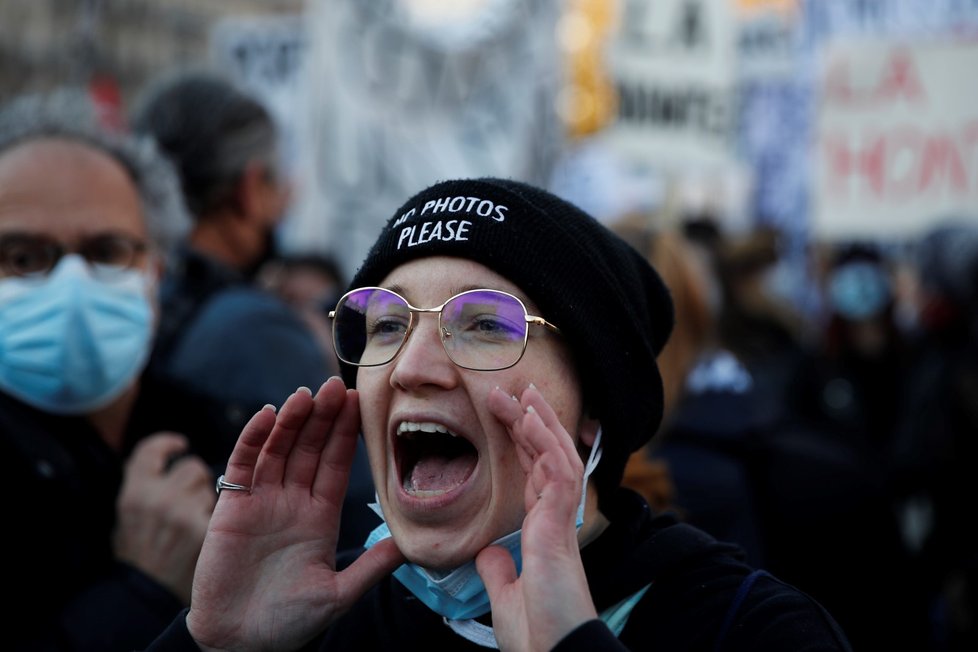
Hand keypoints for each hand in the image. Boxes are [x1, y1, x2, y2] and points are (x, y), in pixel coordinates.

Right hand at [114, 432, 215, 604]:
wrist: (148, 596)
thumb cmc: (138, 556)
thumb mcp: (127, 517)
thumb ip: (143, 486)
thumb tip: (162, 457)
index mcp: (134, 492)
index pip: (152, 451)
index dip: (167, 444)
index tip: (179, 445)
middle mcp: (157, 498)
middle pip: (193, 467)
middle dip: (196, 480)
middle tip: (191, 500)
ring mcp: (182, 514)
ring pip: (212, 487)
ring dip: (208, 499)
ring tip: (195, 522)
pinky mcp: (203, 529)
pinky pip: (220, 509)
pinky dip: (217, 518)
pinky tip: (209, 533)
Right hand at [186, 377, 403, 651]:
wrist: (241, 645)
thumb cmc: (289, 623)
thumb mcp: (339, 593)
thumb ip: (372, 565)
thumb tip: (413, 543)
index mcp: (320, 516)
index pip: (335, 464)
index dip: (345, 433)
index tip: (358, 402)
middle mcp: (292, 502)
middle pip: (308, 448)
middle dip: (322, 417)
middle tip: (336, 384)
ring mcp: (261, 502)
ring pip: (278, 450)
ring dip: (290, 420)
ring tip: (305, 394)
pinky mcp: (232, 509)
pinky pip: (242, 466)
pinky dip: (253, 440)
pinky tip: (266, 415)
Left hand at [478, 385, 597, 650]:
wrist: (554, 651)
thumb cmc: (537, 633)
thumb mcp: (506, 596)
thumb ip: (499, 570)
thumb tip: (487, 554)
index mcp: (543, 531)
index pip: (534, 474)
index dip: (523, 442)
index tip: (511, 414)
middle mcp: (556, 519)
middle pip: (546, 457)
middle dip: (530, 421)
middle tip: (512, 390)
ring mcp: (562, 520)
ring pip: (558, 456)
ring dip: (540, 422)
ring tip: (524, 392)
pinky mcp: (562, 525)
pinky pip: (560, 472)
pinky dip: (547, 442)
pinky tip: (533, 418)